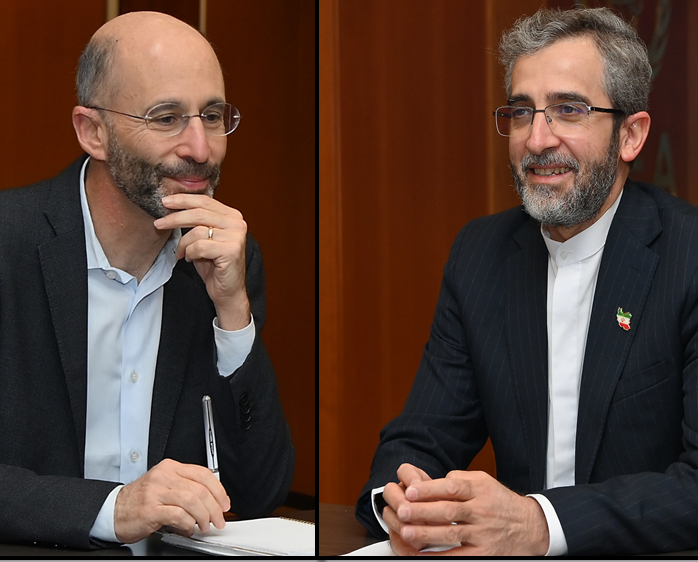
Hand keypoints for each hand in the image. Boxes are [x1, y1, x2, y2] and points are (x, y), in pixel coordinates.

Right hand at [113, 458, 230, 542]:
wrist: (113, 510)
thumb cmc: (140, 500)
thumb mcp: (165, 485)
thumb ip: (186, 487)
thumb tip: (212, 499)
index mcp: (170, 467)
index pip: (202, 473)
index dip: (218, 489)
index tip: (224, 502)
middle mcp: (163, 476)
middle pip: (200, 488)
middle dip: (214, 506)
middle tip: (219, 518)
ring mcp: (156, 492)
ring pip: (192, 500)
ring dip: (204, 516)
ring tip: (206, 526)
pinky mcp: (150, 509)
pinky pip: (178, 515)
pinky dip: (188, 524)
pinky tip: (189, 528)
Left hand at [153, 194, 249, 330]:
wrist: (228, 291)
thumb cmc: (214, 266)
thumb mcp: (204, 239)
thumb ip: (197, 222)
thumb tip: (173, 208)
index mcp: (232, 216)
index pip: (205, 200)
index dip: (183, 199)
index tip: (165, 201)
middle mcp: (237, 223)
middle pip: (198, 213)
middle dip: (175, 218)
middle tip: (159, 224)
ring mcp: (236, 236)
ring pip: (197, 231)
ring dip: (183, 244)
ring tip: (181, 253)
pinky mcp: (231, 250)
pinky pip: (199, 246)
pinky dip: (190, 253)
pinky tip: (190, 259)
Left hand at [387, 467, 549, 555]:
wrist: (530, 526)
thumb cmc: (500, 502)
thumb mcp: (485, 482)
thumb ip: (461, 479)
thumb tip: (435, 481)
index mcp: (479, 490)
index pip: (452, 487)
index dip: (430, 489)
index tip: (410, 491)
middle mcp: (482, 511)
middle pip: (449, 510)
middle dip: (422, 511)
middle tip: (401, 511)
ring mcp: (484, 533)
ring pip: (452, 533)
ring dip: (427, 534)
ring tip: (406, 531)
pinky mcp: (484, 553)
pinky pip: (459, 556)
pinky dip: (441, 557)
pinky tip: (423, 554)